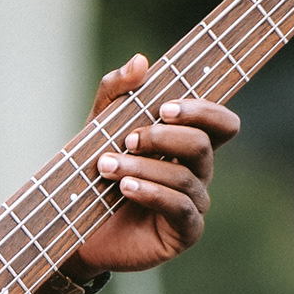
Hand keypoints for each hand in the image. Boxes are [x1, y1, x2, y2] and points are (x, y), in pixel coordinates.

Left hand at [71, 54, 238, 278]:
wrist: (73, 225)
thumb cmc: (93, 172)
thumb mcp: (99, 126)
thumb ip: (116, 92)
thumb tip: (141, 61)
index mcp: (187, 144)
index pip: (220, 123)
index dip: (203, 111)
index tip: (164, 108)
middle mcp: (197, 172)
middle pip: (203, 144)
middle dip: (164, 137)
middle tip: (129, 138)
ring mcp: (194, 203)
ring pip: (184, 175)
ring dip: (143, 166)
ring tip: (108, 166)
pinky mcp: (185, 231)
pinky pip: (179, 206)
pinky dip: (152, 192)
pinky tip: (126, 187)